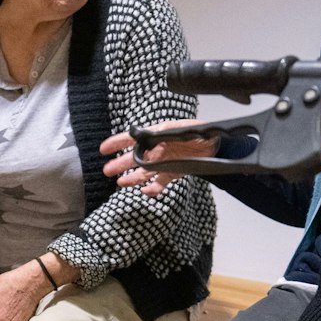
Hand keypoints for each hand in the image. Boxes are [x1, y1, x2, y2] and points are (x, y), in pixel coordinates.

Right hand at [102, 121, 216, 196]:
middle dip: (119, 164)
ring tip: (121, 182)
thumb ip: (157, 134)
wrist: (217, 146)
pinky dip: (153, 189)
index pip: (132, 139)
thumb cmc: (198, 133)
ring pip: (144, 172)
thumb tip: (140, 136)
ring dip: (132, 177)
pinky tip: (146, 191)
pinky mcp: (174, 174)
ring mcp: (165, 162)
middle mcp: (157, 150)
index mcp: (156, 136)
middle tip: (106, 171)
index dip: (117, 143)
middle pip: (134, 158)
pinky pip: (160, 183)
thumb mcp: (176, 129)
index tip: (103, 149)